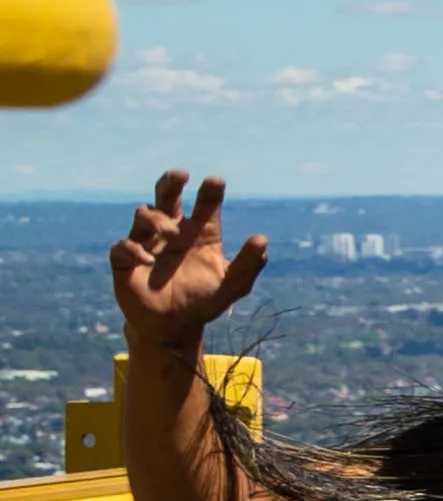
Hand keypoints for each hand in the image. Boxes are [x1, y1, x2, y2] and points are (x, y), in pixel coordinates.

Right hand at [111, 171, 263, 342]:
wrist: (175, 326)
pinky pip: (122, 247)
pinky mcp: (125, 261)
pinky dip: (133, 249)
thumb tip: (261, 239)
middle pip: (167, 196)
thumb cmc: (204, 301)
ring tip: (171, 232)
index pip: (205, 205)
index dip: (210, 192)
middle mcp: (173, 231)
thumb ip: (247, 265)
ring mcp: (147, 243)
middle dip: (171, 182)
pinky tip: (147, 260)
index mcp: (200, 233)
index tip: (215, 181)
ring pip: (143, 214)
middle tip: (181, 175)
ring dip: (156, 218)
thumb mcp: (232, 286)